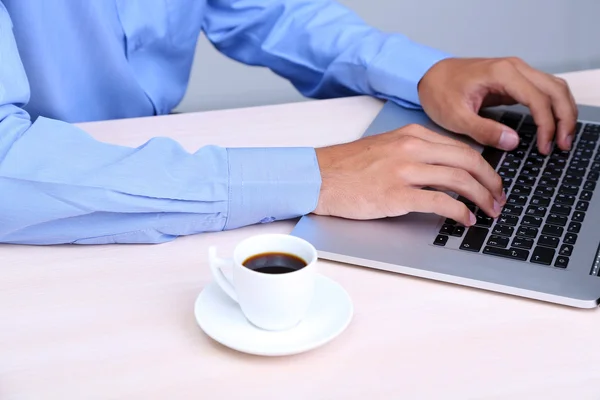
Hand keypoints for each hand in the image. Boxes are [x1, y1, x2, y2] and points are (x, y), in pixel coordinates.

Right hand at [314, 124, 505, 225]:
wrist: (318, 177)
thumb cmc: (347, 167)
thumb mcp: (385, 148)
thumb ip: (415, 153)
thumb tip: (443, 171)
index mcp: (411, 135)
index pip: (460, 147)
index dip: (483, 166)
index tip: (490, 180)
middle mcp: (412, 148)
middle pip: (467, 161)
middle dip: (491, 181)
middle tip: (499, 197)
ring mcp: (405, 170)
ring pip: (459, 180)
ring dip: (481, 198)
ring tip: (490, 211)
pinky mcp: (397, 194)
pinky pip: (440, 202)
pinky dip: (459, 212)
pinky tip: (465, 220)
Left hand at [418, 57, 577, 154]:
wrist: (427, 75)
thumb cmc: (438, 92)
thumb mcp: (456, 117)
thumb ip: (484, 130)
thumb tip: (513, 142)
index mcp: (502, 73)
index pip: (538, 98)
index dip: (546, 125)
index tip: (545, 147)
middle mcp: (514, 68)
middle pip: (555, 89)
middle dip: (565, 118)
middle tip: (563, 145)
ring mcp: (516, 72)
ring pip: (553, 88)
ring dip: (563, 111)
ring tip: (562, 139)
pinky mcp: (513, 81)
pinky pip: (542, 91)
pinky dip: (551, 108)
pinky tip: (550, 128)